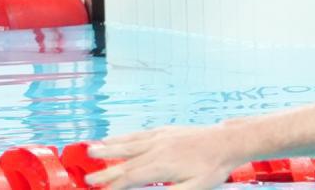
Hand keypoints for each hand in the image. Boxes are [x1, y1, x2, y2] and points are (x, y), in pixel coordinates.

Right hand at [87, 125, 241, 189]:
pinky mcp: (164, 131)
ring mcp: (159, 137)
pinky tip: (117, 138)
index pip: (131, 177)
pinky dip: (124, 137)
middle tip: (88, 179)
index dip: (113, 185)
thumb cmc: (212, 168)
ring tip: (92, 150)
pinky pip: (138, 134)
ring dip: (109, 148)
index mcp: (161, 165)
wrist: (226, 142)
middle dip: (105, 170)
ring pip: (128, 143)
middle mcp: (156, 149)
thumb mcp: (195, 188)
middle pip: (125, 160)